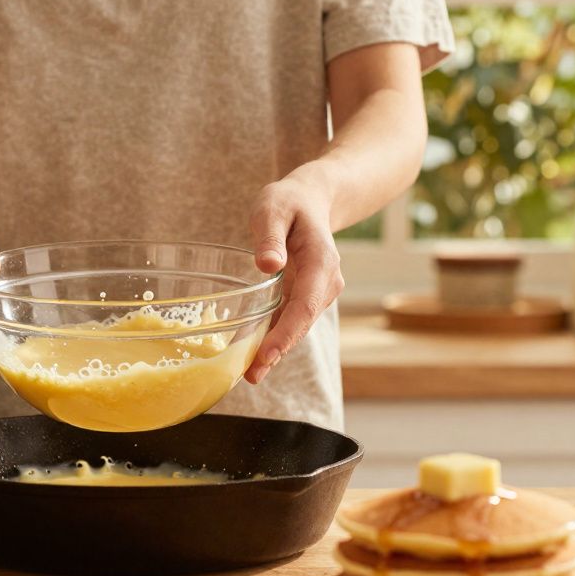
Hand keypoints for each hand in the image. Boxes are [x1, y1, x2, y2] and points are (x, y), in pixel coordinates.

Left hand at [244, 177, 343, 383]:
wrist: (310, 200)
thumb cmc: (289, 202)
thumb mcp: (273, 209)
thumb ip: (270, 237)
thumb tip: (268, 265)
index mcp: (321, 261)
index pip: (305, 304)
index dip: (287, 332)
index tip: (268, 354)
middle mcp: (325, 281)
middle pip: (302, 322)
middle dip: (278, 350)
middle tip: (252, 375)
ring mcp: (317, 291)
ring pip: (297, 326)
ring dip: (275, 350)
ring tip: (250, 374)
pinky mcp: (305, 296)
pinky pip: (290, 320)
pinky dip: (273, 338)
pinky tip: (252, 356)